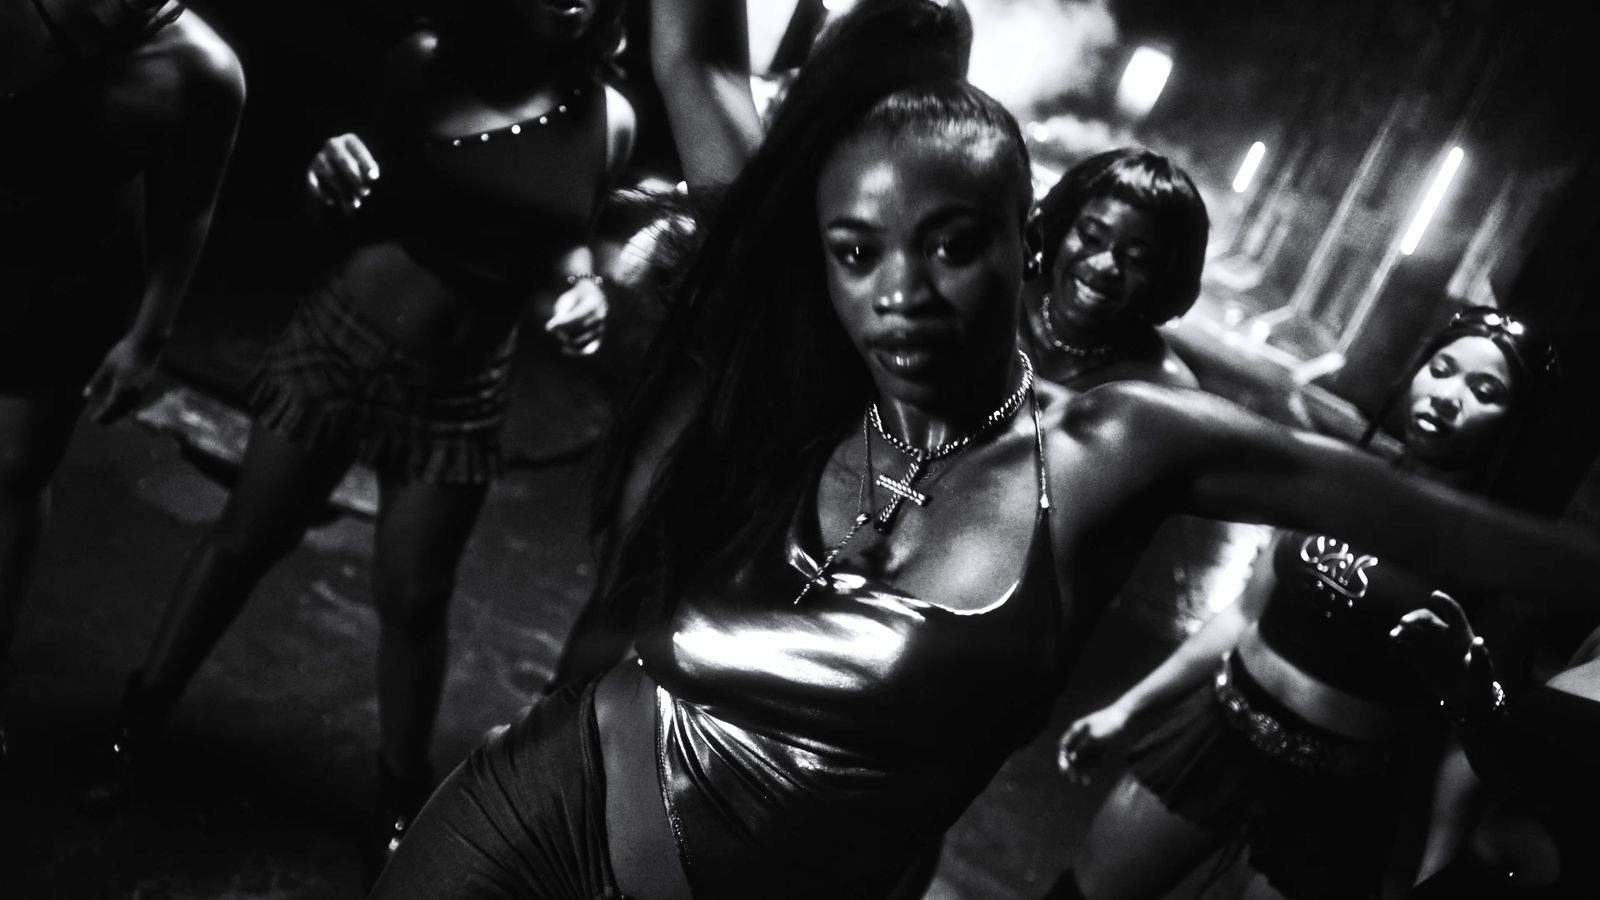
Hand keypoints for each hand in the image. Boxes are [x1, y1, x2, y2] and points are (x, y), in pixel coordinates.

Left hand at [82, 333, 160, 423]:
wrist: (147, 343)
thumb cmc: (124, 351)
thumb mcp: (107, 365)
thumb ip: (97, 381)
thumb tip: (85, 395)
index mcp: (121, 387)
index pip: (109, 406)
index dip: (101, 415)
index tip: (93, 421)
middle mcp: (133, 392)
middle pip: (120, 410)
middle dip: (110, 417)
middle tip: (100, 423)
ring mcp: (142, 390)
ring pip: (129, 407)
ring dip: (119, 414)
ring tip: (111, 417)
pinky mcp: (147, 386)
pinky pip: (136, 402)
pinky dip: (127, 407)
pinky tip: (123, 406)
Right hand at [306, 133, 379, 213]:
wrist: (339, 186)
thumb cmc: (360, 176)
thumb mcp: (367, 171)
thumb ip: (370, 171)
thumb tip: (371, 176)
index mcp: (349, 141)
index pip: (357, 150)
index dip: (366, 164)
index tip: (373, 178)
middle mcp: (332, 145)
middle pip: (342, 160)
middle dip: (354, 177)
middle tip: (365, 193)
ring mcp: (319, 158)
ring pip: (330, 174)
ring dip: (343, 190)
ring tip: (355, 203)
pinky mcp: (310, 173)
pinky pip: (315, 183)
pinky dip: (323, 194)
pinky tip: (332, 202)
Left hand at [545, 278, 606, 355]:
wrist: (592, 300)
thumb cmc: (575, 300)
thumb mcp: (566, 301)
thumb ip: (562, 313)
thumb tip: (554, 328)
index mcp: (593, 303)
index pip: (578, 317)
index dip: (563, 324)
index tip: (548, 328)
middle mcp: (599, 317)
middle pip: (579, 330)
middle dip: (564, 331)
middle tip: (553, 328)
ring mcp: (600, 328)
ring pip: (582, 341)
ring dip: (567, 339)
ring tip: (560, 333)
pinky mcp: (598, 339)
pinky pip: (588, 350)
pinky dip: (576, 351)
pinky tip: (564, 349)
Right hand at [1057, 702, 1131, 785]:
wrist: (1129, 721)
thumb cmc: (1109, 725)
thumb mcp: (1093, 737)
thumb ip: (1081, 749)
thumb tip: (1071, 760)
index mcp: (1077, 730)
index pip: (1064, 746)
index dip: (1063, 759)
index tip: (1064, 770)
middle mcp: (1083, 737)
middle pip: (1073, 755)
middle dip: (1072, 767)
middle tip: (1073, 779)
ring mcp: (1093, 743)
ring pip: (1084, 760)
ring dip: (1082, 770)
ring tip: (1083, 782)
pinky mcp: (1103, 749)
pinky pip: (1094, 761)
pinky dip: (1092, 769)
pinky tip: (1090, 778)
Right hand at [1389, 591, 1476, 706]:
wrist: (1466, 697)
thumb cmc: (1479, 681)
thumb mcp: (1482, 671)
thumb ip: (1480, 657)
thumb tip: (1479, 641)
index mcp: (1460, 634)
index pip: (1453, 613)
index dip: (1445, 603)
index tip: (1434, 595)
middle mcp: (1441, 635)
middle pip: (1425, 618)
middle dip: (1413, 618)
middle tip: (1403, 623)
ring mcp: (1428, 645)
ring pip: (1411, 632)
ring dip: (1401, 632)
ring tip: (1393, 638)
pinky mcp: (1418, 658)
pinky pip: (1404, 648)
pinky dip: (1397, 648)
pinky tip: (1395, 654)